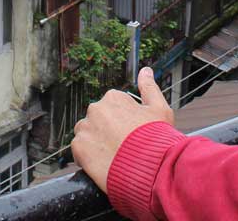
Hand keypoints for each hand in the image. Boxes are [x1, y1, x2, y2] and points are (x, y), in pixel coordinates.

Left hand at [73, 67, 174, 192]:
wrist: (149, 167)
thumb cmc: (156, 137)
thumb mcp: (159, 109)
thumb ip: (149, 87)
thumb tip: (145, 70)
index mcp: (113, 97)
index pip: (112, 108)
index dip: (123, 123)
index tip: (130, 134)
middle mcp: (95, 108)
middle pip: (97, 120)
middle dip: (106, 131)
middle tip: (121, 147)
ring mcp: (85, 127)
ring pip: (86, 134)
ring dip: (95, 143)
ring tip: (113, 156)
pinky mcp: (78, 147)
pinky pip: (79, 151)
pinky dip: (88, 157)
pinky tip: (104, 164)